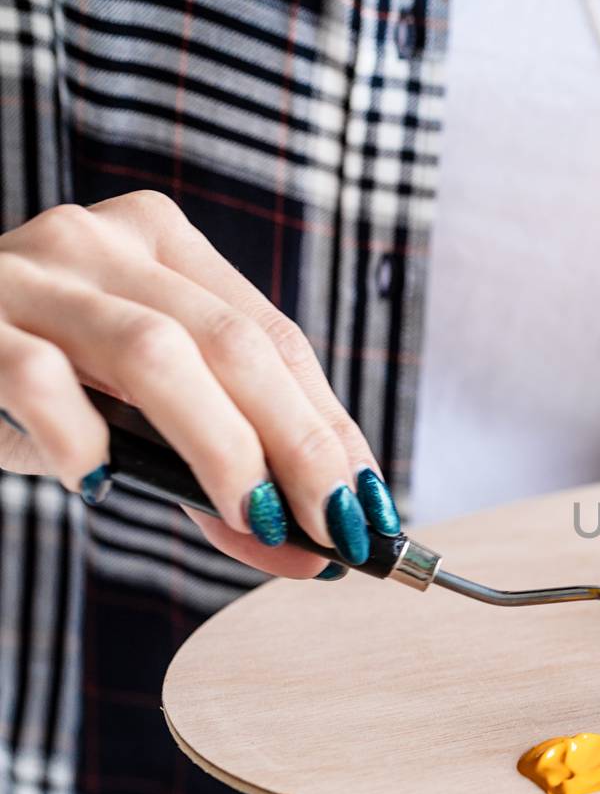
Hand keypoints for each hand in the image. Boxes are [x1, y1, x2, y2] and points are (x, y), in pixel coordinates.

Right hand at [0, 191, 397, 578]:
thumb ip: (214, 474)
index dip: (333, 427)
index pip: (277, 338)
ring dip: (224, 449)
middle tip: (339, 529)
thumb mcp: (131, 415)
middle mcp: (102, 242)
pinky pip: (39, 381)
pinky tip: (97, 484)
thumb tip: (306, 551)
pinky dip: (81, 440)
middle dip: (302, 446)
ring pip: (158, 354)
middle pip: (238, 344)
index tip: (371, 506)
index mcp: (163, 247)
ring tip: (255, 519)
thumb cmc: (22, 385)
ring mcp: (30, 274)